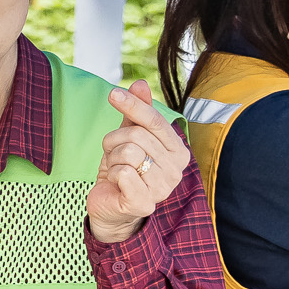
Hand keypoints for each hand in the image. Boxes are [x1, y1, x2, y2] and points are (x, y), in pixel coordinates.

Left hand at [85, 80, 191, 244]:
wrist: (111, 205)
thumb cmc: (123, 168)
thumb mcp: (128, 136)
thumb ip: (136, 112)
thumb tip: (140, 83)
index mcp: (178, 150)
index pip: (154, 119)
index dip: (132, 104)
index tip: (113, 94)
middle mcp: (176, 170)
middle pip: (136, 135)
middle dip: (114, 141)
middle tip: (113, 155)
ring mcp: (163, 188)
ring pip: (127, 153)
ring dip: (111, 159)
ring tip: (116, 169)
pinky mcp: (144, 202)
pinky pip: (122, 172)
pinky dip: (111, 174)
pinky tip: (116, 183)